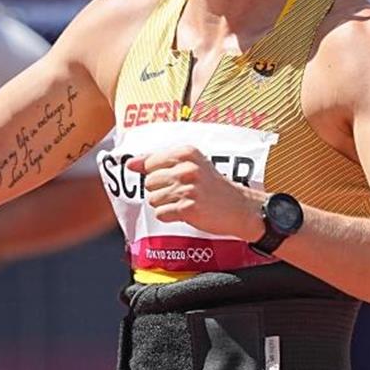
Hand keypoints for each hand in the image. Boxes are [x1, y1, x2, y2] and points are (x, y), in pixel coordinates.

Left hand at [127, 145, 265, 240]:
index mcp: (185, 152)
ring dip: (165, 205)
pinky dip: (170, 216)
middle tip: (181, 193)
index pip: (149, 163)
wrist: (239, 207)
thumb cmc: (212, 186)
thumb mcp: (190, 164)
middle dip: (161, 191)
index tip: (170, 180)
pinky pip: (161, 214)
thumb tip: (129, 164)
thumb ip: (157, 161)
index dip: (156, 175)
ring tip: (184, 202)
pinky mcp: (188, 208)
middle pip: (149, 183)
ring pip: (153, 199)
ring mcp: (187, 188)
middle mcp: (186, 168)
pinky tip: (185, 212)